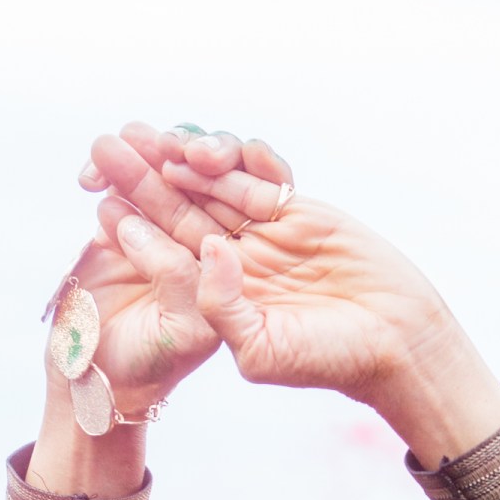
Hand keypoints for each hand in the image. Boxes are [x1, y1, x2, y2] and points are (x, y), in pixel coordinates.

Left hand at [84, 124, 499, 462]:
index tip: (102, 204)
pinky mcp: (298, 209)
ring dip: (183, 160)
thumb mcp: (264, 350)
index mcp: (220, 300)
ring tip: (152, 140)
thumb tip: (210, 248)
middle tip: (105, 149)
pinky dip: (237, 159)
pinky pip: (259, 175)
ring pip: (216, 188)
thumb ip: (223, 306)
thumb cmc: (331, 359)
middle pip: (181, 212)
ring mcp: (267, 233)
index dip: (135, 229)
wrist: (397, 340)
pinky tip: (205, 148)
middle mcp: (237, 263)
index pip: (168, 257)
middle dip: (143, 181)